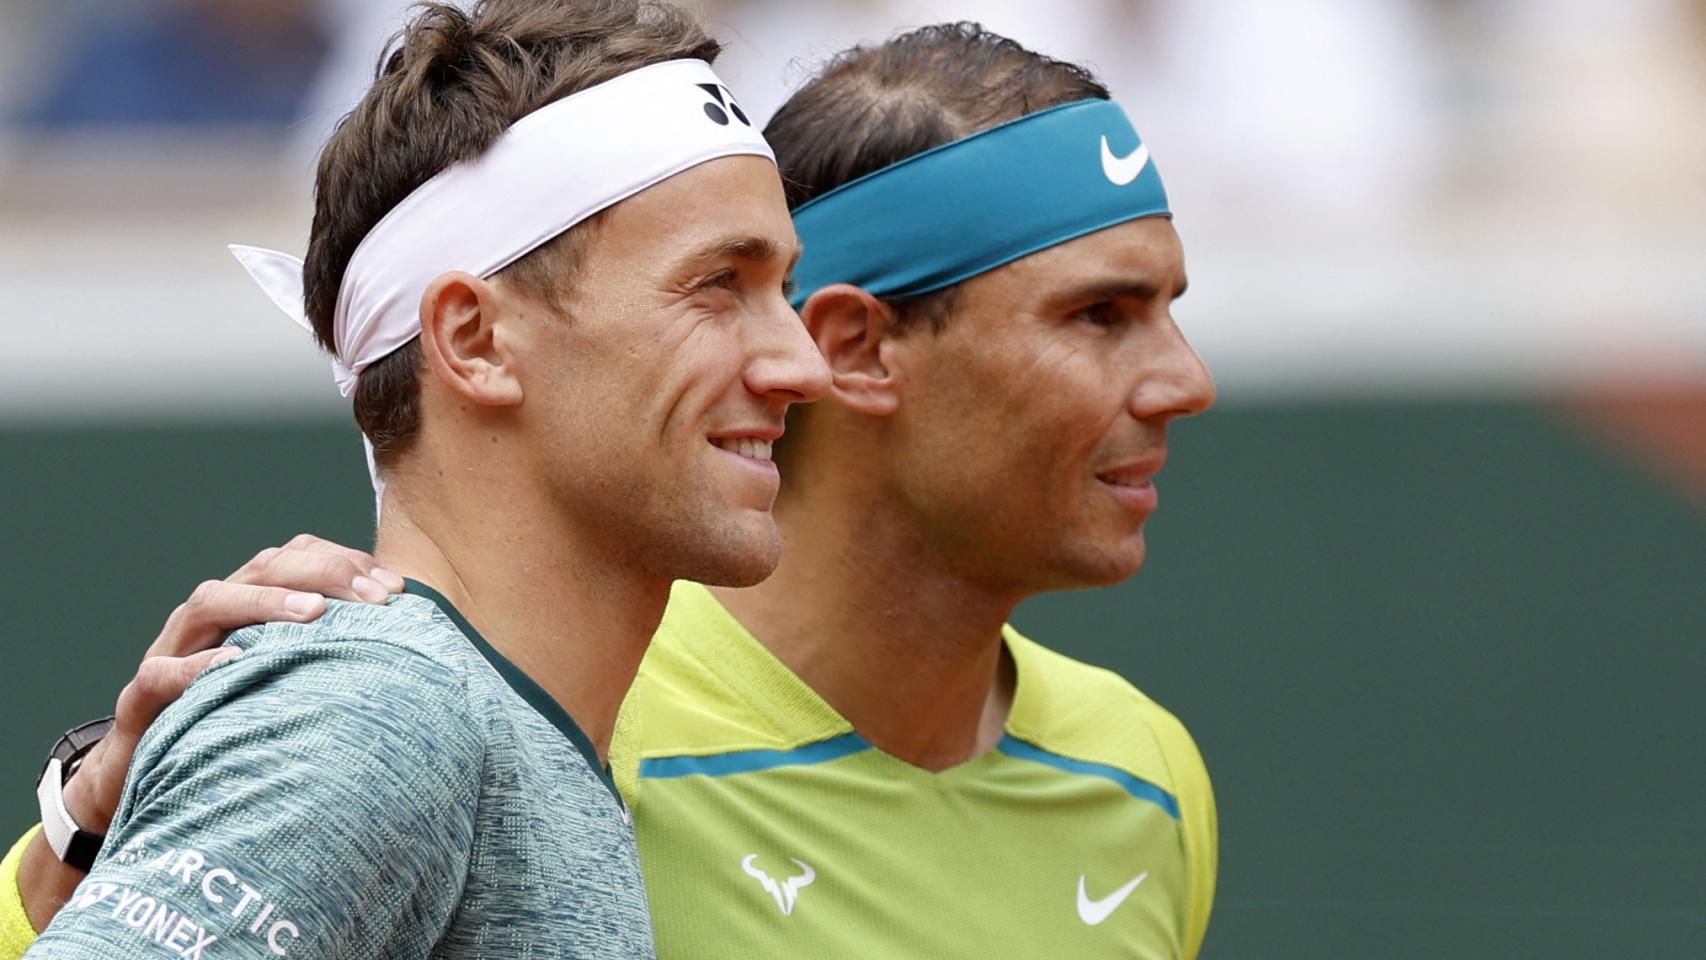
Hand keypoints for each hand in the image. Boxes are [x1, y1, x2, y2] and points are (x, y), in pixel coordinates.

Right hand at [20, 535, 400, 931]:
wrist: (149, 774)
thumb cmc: (238, 721)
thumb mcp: (292, 683)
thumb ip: (336, 660)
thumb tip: (420, 658)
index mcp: (251, 606)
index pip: (298, 558)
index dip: (347, 562)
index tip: (397, 589)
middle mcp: (213, 618)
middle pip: (263, 569)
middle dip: (323, 573)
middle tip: (375, 596)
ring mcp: (173, 651)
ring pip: (210, 603)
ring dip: (264, 602)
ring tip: (315, 613)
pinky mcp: (143, 698)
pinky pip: (162, 673)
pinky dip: (195, 666)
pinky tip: (234, 663)